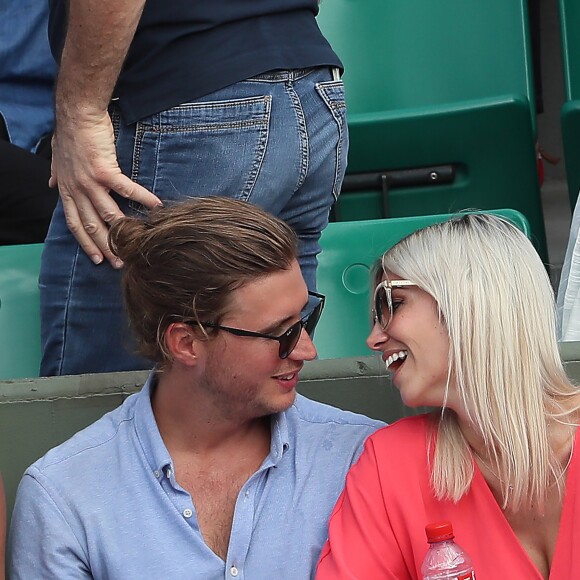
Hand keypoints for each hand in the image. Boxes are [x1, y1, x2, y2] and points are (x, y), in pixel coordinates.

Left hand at [49, 110, 161, 266]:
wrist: (77, 113)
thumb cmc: (70, 133)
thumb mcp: (57, 156)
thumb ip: (56, 173)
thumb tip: (51, 184)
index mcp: (67, 189)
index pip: (74, 223)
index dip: (85, 242)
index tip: (96, 258)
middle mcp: (77, 190)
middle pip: (92, 225)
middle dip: (106, 246)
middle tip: (119, 262)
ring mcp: (90, 182)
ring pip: (108, 215)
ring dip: (123, 231)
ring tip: (137, 243)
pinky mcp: (105, 171)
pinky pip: (127, 190)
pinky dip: (142, 199)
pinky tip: (156, 207)